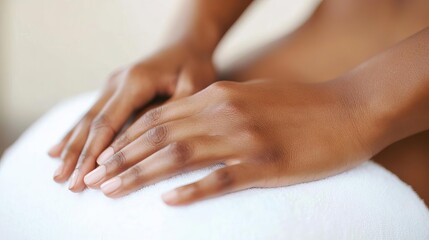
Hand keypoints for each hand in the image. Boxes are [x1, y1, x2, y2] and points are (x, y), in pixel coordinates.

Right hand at [48, 43, 215, 191]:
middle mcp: (117, 81)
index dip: (94, 152)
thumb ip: (170, 113)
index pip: (108, 123)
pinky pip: (91, 114)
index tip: (84, 178)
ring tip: (57, 174)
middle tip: (64, 183)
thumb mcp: (193, 87)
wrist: (185, 45)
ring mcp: (112, 85)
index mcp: (135, 81)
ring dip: (72, 147)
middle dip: (78, 155)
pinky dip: (75, 134)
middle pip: (91, 122)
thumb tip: (141, 142)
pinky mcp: (113, 90)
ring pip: (86, 119)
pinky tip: (58, 149)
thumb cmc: (193, 67)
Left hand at [83, 78, 378, 204]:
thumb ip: (218, 106)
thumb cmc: (301, 104)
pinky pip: (222, 179)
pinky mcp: (268, 164)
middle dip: (123, 160)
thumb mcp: (251, 95)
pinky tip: (169, 204)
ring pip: (180, 157)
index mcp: (220, 96)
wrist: (350, 107)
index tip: (104, 158)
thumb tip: (188, 123)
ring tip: (113, 191)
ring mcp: (245, 140)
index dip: (128, 139)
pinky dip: (193, 191)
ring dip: (142, 175)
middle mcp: (225, 114)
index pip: (161, 118)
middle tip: (95, 179)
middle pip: (161, 138)